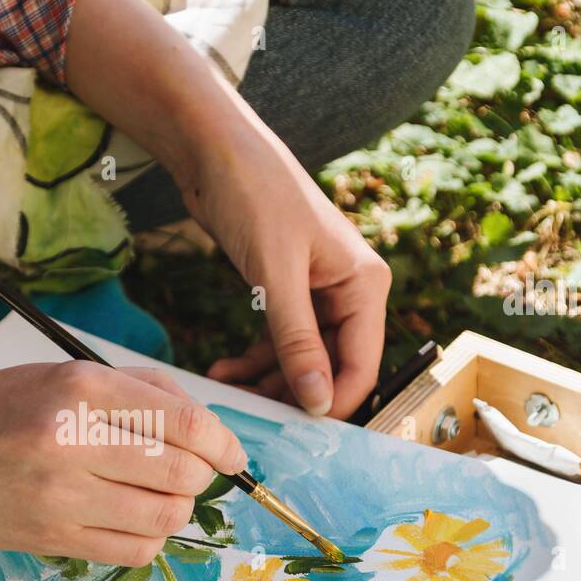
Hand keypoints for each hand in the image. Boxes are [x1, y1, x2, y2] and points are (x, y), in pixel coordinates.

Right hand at [0, 362, 247, 565]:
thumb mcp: (56, 373)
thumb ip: (133, 390)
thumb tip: (203, 423)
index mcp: (79, 387)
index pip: (184, 422)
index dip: (222, 443)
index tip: (230, 454)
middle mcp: (73, 440)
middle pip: (183, 472)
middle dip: (198, 476)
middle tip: (185, 472)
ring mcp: (61, 496)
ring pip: (165, 517)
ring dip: (175, 509)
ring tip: (155, 496)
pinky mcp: (52, 539)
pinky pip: (134, 552)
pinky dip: (148, 539)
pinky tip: (130, 521)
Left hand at [63, 0, 388, 419]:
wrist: (214, 150)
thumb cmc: (253, 196)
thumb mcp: (275, 275)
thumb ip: (297, 340)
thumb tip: (318, 402)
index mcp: (365, 284)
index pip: (361, 365)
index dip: (331, 401)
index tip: (293, 429)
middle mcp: (350, 291)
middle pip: (331, 366)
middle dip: (292, 393)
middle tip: (251, 415)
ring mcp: (318, 292)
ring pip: (302, 358)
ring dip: (266, 380)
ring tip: (227, 390)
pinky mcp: (286, 290)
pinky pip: (278, 340)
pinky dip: (254, 359)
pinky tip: (224, 371)